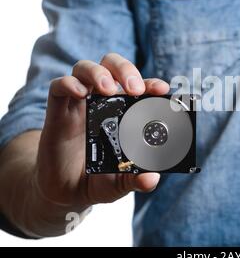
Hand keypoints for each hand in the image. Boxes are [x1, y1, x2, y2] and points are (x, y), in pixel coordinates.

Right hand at [35, 53, 168, 206]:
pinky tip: (81, 94)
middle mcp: (102, 102)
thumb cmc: (97, 179)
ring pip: (85, 68)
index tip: (162, 89)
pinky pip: (59, 86)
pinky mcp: (58, 111)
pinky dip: (69, 84)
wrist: (64, 191)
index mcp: (124, 111)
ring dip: (98, 73)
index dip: (150, 83)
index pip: (138, 87)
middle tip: (135, 88)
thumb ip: (135, 180)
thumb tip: (151, 179)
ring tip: (108, 89)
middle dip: (125, 69)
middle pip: (112, 66)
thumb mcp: (119, 182)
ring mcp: (79, 103)